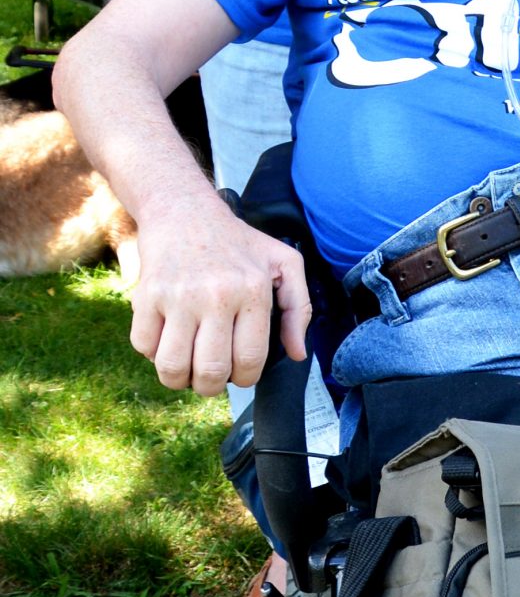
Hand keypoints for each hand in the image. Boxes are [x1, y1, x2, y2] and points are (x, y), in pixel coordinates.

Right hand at [128, 196, 311, 393]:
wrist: (184, 209)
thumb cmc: (238, 242)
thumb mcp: (284, 263)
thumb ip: (299, 309)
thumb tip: (297, 353)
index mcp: (252, 291)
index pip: (250, 359)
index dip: (246, 379)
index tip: (241, 373)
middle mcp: (215, 295)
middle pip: (211, 370)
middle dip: (212, 387)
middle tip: (211, 377)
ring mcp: (177, 297)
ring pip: (172, 366)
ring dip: (179, 379)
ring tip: (187, 368)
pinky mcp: (146, 296)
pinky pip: (143, 347)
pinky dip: (153, 354)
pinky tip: (167, 340)